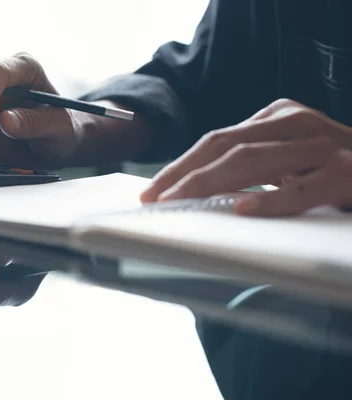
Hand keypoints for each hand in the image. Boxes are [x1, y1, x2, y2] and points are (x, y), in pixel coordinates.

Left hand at [140, 99, 351, 215]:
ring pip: (252, 162)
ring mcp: (322, 146)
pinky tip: (243, 210)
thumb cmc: (331, 169)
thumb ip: (251, 166)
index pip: (216, 139)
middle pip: (224, 147)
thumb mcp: (287, 158)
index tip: (152, 188)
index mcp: (277, 117)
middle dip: (183, 173)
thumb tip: (196, 189)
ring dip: (208, 183)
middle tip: (154, 197)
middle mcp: (295, 124)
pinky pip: (302, 189)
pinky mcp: (346, 173)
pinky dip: (270, 201)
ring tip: (179, 202)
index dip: (180, 164)